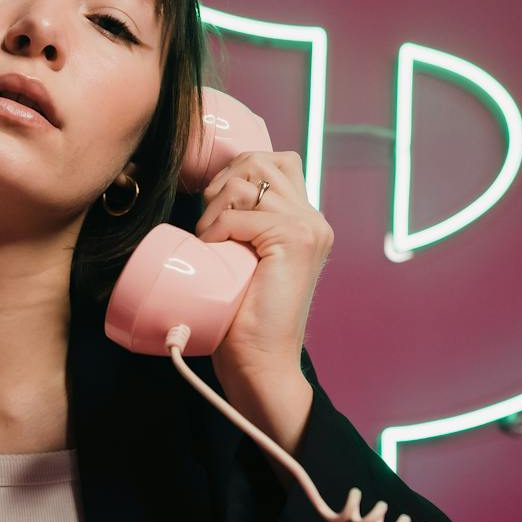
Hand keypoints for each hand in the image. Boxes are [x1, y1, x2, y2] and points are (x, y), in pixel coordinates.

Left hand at [192, 149, 333, 383]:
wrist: (262, 362)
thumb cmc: (243, 318)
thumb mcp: (246, 259)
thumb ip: (245, 227)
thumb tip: (208, 193)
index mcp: (306, 221)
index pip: (274, 161)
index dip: (235, 172)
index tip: (212, 206)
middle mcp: (314, 220)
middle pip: (261, 159)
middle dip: (223, 181)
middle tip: (208, 222)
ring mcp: (308, 227)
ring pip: (249, 181)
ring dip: (216, 205)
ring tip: (209, 239)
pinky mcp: (295, 239)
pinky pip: (239, 214)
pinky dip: (216, 228)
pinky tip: (212, 250)